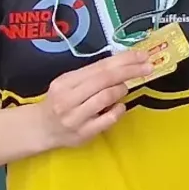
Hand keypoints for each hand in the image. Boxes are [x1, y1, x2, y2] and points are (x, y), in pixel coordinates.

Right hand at [33, 48, 150, 150]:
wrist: (41, 128)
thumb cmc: (60, 101)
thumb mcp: (69, 83)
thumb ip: (92, 75)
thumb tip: (125, 63)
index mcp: (65, 82)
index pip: (99, 66)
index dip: (124, 60)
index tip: (142, 55)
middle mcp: (68, 98)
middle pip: (104, 79)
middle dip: (129, 71)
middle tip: (147, 67)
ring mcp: (75, 117)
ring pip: (105, 97)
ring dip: (121, 90)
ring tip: (125, 88)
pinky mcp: (83, 134)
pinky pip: (108, 119)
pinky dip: (119, 110)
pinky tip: (120, 106)